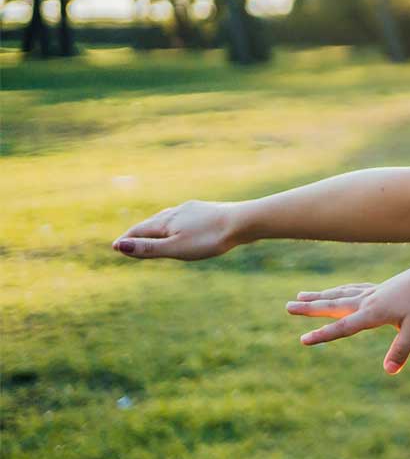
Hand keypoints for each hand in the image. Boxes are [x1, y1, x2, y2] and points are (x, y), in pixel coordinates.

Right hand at [114, 200, 242, 259]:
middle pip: (151, 223)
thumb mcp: (175, 248)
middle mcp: (176, 211)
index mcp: (166, 222)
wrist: (244, 221)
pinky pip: (185, 217)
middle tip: (127, 242)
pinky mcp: (208, 210)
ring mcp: (193, 209)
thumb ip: (148, 248)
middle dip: (139, 232)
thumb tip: (118, 247)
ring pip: (169, 218)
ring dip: (157, 226)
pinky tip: (184, 224)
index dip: (126, 240)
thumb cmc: (210, 238)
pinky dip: (175, 224)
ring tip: (152, 232)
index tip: (115, 247)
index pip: (138, 231)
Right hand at [284, 265, 409, 373]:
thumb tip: (390, 371)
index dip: (323, 335)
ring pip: (339, 295)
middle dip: (310, 309)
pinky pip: (352, 289)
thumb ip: (401, 349)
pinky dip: (338, 290)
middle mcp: (366, 301)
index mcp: (372, 313)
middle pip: (333, 306)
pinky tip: (334, 291)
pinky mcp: (377, 289)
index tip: (303, 340)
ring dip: (318, 297)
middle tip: (287, 307)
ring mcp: (370, 293)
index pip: (344, 327)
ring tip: (299, 296)